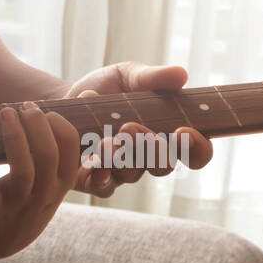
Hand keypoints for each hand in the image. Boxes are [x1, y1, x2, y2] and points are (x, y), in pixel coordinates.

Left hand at [0, 102, 81, 258]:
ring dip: (14, 138)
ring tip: (5, 112)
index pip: (72, 150)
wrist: (1, 237)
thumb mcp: (52, 176)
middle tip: (25, 106)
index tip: (45, 110)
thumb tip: (88, 93)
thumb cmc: (30, 194)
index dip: (60, 125)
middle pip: (48, 157)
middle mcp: (44, 195)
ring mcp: (18, 205)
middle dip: (37, 126)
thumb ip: (62, 143)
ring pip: (22, 171)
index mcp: (61, 182)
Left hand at [60, 61, 212, 196]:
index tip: (183, 131)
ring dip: (120, 157)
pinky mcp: (94, 179)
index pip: (195, 151)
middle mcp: (148, 156)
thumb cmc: (105, 87)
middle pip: (164, 166)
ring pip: (132, 175)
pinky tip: (92, 161)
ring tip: (104, 138)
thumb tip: (181, 75)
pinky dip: (100, 175)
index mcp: (166, 132)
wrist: (66, 98)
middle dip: (151, 149)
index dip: (196, 148)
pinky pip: (103, 187)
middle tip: (130, 127)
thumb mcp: (128, 75)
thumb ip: (153, 77)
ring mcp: (122, 170)